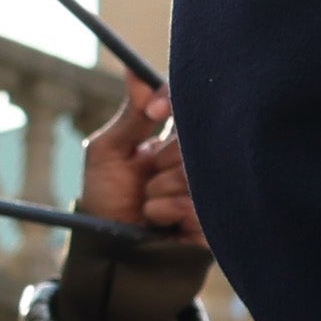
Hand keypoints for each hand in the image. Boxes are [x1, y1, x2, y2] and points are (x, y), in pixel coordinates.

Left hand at [75, 79, 211, 317]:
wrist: (108, 251)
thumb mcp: (108, 151)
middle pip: (194, 139)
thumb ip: (130, 114)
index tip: (154, 111)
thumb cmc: (105, 199)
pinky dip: (168, 211)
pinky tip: (160, 222)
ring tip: (147, 205)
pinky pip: (197, 204)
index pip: (190, 106)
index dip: (174, 102)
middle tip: (145, 175)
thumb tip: (134, 69)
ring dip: (159, 190)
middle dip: (160, 158)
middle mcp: (197, 162)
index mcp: (177, 139)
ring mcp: (209, 191)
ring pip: (192, 172)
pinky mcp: (216, 222)